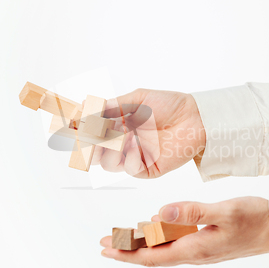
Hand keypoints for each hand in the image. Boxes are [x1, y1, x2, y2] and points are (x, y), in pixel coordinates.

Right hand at [91, 89, 205, 177]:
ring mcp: (135, 157)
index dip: (82, 130)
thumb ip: (113, 105)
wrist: (195, 117)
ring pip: (108, 163)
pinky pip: (129, 167)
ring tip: (120, 133)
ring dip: (109, 148)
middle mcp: (125, 143)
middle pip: (96, 152)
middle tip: (90, 132)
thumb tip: (87, 107)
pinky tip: (135, 142)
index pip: (94, 132)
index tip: (73, 123)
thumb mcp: (138, 99)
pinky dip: (128, 155)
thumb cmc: (169, 105)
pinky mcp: (147, 169)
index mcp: (120, 126)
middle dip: (90, 143)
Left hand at [100, 197, 268, 265]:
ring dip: (143, 243)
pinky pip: (176, 243)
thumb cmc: (256, 219)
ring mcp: (201, 249)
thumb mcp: (225, 211)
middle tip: (106, 241)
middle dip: (128, 250)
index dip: (127, 253)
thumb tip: (160, 213)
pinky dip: (161, 236)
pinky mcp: (207, 243)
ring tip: (124, 235)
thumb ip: (192, 212)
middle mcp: (195, 253)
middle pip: (154, 255)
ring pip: (164, 249)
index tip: (106, 249)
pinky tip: (156, 225)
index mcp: (195, 248)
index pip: (152, 255)